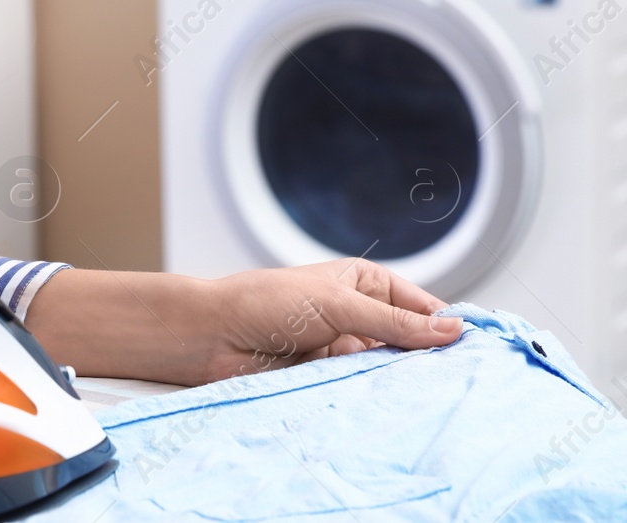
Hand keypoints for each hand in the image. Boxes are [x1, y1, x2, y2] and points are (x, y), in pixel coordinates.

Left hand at [198, 258, 464, 382]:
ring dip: (402, 380)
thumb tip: (452, 330)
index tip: (477, 348)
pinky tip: (394, 406)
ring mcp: (346, 349)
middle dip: (428, 358)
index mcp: (364, 283)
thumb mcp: (338, 305)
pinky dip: (377, 396)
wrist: (213, 337)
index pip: (421, 306)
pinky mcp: (332, 378)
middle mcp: (359, 315)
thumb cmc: (264, 303)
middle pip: (411, 342)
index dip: (447, 325)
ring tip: (428, 394)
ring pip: (391, 370)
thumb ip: (394, 323)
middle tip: (460, 379)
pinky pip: (366, 390)